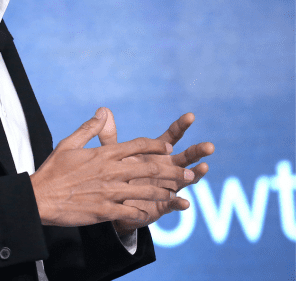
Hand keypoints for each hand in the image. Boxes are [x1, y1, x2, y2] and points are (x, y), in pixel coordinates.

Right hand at [30, 107, 193, 226]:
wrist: (40, 197)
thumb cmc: (52, 170)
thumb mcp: (68, 144)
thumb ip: (89, 129)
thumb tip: (103, 112)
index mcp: (103, 154)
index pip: (136, 145)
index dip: (155, 145)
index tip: (167, 146)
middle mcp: (110, 171)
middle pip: (149, 168)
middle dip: (172, 171)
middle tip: (188, 173)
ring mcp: (110, 192)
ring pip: (147, 191)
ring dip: (165, 192)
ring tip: (176, 193)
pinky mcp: (106, 210)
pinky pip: (132, 212)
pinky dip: (143, 212)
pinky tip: (149, 213)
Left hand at [96, 109, 214, 234]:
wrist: (114, 203)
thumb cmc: (118, 174)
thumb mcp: (113, 154)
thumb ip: (110, 136)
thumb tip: (103, 109)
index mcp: (157, 153)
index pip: (171, 137)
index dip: (180, 126)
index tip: (190, 116)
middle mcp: (167, 168)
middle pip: (186, 157)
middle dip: (198, 151)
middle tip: (209, 146)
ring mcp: (169, 186)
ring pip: (186, 179)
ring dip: (195, 174)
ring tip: (203, 168)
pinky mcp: (163, 203)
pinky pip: (173, 203)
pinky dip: (179, 203)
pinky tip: (184, 203)